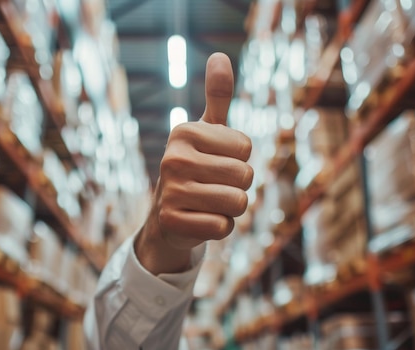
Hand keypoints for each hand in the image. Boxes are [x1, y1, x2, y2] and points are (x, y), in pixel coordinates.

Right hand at [136, 53, 252, 274]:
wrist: (168, 214)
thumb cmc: (197, 166)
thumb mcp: (207, 131)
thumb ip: (218, 95)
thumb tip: (220, 55)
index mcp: (184, 132)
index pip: (246, 148)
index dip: (239, 159)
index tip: (216, 161)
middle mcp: (173, 159)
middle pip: (246, 176)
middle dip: (239, 185)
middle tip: (214, 185)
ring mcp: (170, 192)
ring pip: (238, 203)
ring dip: (232, 208)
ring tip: (209, 202)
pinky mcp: (172, 222)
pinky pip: (223, 227)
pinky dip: (220, 227)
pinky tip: (201, 220)